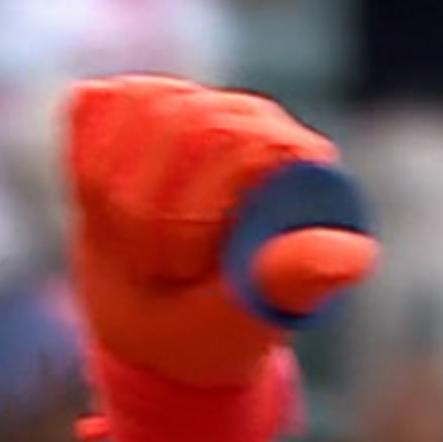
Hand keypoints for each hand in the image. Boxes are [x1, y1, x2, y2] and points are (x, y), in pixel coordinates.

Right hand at [63, 76, 376, 441]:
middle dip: (151, 210)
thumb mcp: (263, 308)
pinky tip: (109, 209)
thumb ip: (301, 276)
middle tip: (162, 269)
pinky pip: (90, 113)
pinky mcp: (132, 109)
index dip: (189, 211)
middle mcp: (250, 120)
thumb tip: (357, 258)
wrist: (162, 334)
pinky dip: (86, 170)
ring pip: (126, 115)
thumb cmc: (224, 325)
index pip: (230, 141)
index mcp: (298, 159)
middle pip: (176, 122)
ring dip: (115, 198)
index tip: (186, 271)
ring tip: (143, 247)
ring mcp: (190, 107)